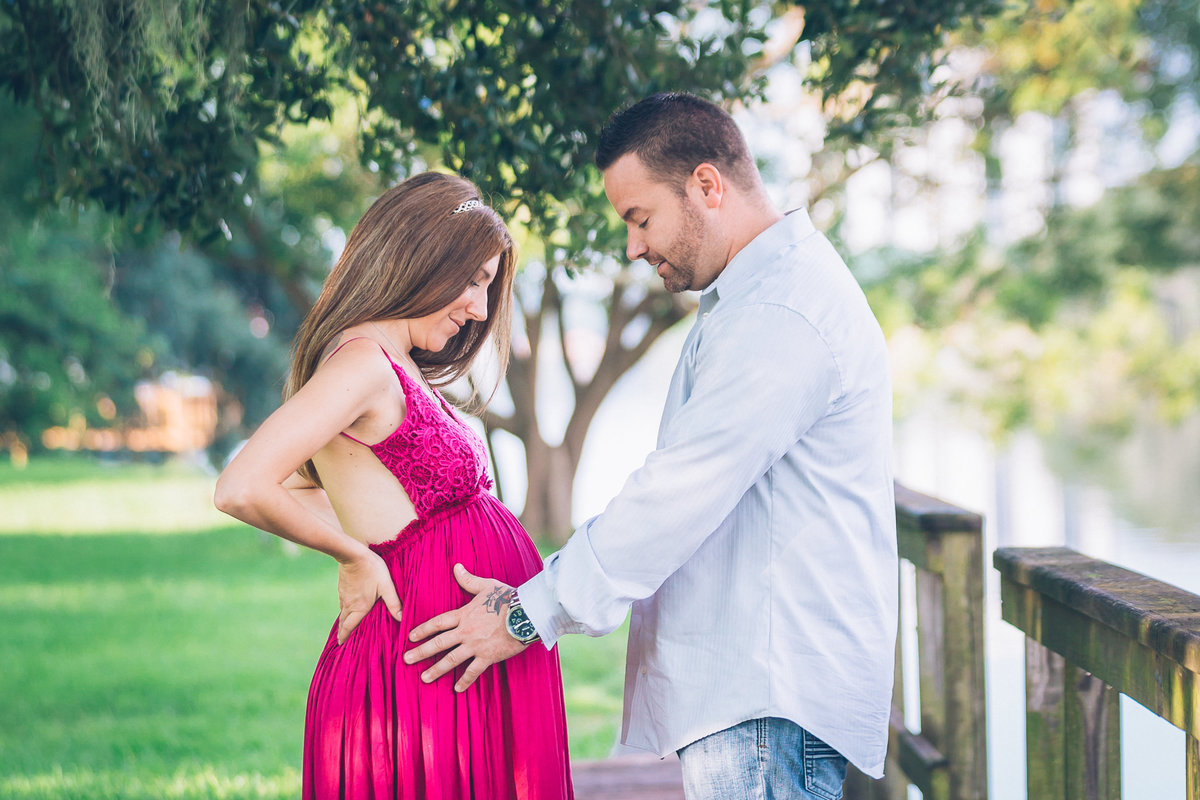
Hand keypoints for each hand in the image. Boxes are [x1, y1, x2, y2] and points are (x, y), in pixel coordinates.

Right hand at [336, 550, 402, 644]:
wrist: (353, 553)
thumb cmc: (372, 569)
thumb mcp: (386, 586)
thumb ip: (394, 603)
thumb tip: (402, 619)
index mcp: (359, 608)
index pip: (348, 627)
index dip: (344, 637)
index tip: (341, 645)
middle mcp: (349, 604)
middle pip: (343, 623)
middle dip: (342, 633)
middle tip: (342, 641)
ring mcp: (343, 596)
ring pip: (342, 613)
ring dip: (343, 622)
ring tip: (346, 627)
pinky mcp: (342, 588)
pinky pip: (342, 603)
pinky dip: (344, 610)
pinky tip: (349, 608)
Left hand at [403, 563, 527, 691]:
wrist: (526, 614)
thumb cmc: (508, 598)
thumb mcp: (486, 586)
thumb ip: (468, 580)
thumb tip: (456, 567)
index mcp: (464, 615)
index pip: (438, 623)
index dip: (423, 630)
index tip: (410, 637)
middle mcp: (466, 632)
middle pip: (439, 643)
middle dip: (421, 652)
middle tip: (406, 659)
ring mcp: (476, 646)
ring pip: (451, 660)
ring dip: (436, 669)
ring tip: (424, 678)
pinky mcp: (488, 656)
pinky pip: (473, 671)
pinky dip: (465, 680)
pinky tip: (457, 689)